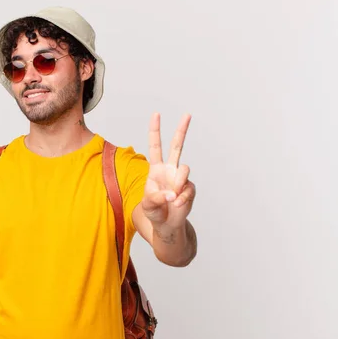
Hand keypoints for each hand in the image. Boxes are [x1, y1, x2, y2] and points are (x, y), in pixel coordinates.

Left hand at [141, 113, 195, 229]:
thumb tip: (172, 194)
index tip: (156, 114)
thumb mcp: (147, 205)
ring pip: (184, 169)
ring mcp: (180, 178)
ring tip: (171, 198)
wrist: (166, 224)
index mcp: (156, 169)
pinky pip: (188, 188)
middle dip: (182, 130)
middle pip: (177, 146)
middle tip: (187, 114)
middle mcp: (169, 169)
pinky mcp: (190, 188)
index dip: (155, 130)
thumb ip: (156, 198)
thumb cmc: (153, 211)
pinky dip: (181, 198)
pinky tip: (176, 204)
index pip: (155, 146)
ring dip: (177, 184)